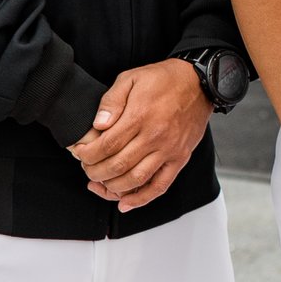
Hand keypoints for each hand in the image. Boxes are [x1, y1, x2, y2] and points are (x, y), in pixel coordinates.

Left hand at [68, 60, 211, 211]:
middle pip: (117, 166)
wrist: (201, 82)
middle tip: (87, 168)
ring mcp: (169, 149)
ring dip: (111, 187)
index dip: (87, 154)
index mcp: (140, 116)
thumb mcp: (131, 78)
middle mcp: (155, 136)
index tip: (79, 153)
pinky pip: (160, 185)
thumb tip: (97, 125)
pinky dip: (141, 199)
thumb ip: (111, 101)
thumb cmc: (164, 79)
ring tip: (100, 181)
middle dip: (94, 172)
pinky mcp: (180, 157)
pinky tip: (124, 203)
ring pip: (135, 180)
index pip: (106, 145)